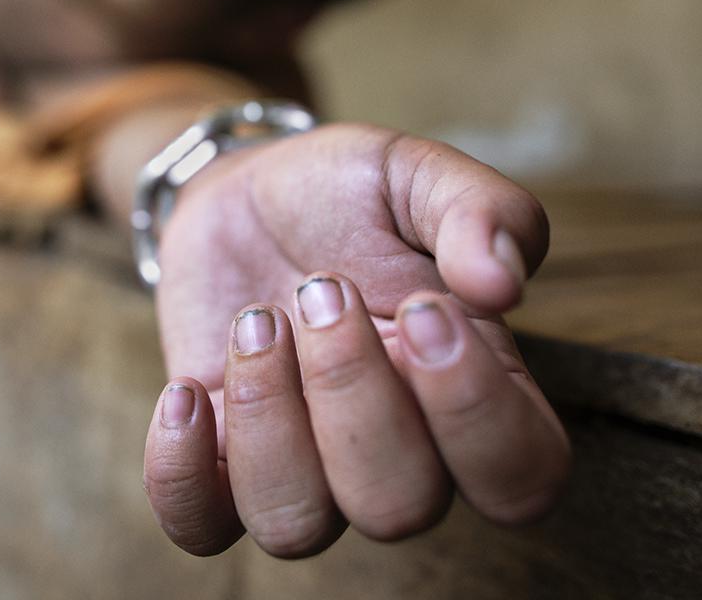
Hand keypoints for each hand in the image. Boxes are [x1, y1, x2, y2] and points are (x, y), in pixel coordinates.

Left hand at [141, 124, 569, 556]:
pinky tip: (188, 391)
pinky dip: (180, 472)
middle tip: (322, 290)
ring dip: (267, 421)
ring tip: (256, 322)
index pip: (521, 477)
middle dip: (350, 393)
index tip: (423, 310)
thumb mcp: (419, 173)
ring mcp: (309, 471)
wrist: (245, 193)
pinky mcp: (221, 466)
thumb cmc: (350, 192)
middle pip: (400, 508)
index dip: (474, 415)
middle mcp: (403, 455)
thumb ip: (481, 211)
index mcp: (479, 392)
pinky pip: (200, 528)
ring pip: (296, 527)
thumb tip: (502, 281)